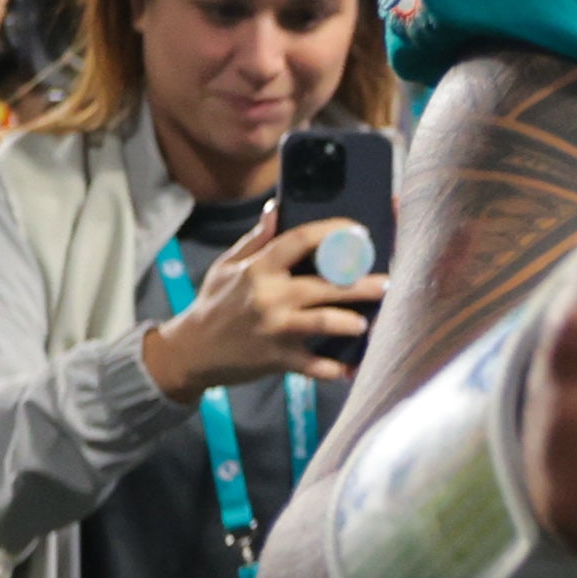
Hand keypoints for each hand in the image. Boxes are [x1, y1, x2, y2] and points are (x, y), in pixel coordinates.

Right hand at [141, 203, 384, 398]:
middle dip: (359, 283)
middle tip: (385, 282)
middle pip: (323, 284)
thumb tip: (277, 208)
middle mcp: (270, 297)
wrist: (191, 352)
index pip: (300, 240)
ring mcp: (275, 329)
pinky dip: (333, 369)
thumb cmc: (213, 304)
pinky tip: (351, 367)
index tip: (358, 230)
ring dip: (350, 321)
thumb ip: (256, 240)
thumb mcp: (227, 266)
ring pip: (324, 322)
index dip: (333, 231)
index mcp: (259, 269)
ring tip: (366, 322)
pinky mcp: (278, 359)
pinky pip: (313, 365)